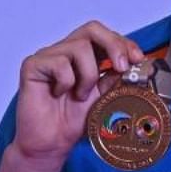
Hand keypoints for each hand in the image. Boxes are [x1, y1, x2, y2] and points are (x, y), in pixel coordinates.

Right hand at [11, 21, 143, 168]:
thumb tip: (134, 63)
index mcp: (84, 56)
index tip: (138, 59)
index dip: (123, 43)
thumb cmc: (74, 120)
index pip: (105, 35)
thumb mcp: (105, 95)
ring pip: (79, 47)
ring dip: (88, 74)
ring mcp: (48, 56)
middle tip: (122, 67)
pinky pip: (58, 62)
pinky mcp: (32, 65)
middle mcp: (66, 51)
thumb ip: (116, 77)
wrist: (52, 142)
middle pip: (92, 29)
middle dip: (113, 45)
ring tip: (81, 95)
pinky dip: (66, 81)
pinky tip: (59, 94)